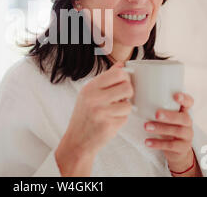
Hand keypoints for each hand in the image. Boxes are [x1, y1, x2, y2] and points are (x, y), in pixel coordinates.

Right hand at [55, 61, 133, 175]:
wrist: (77, 140)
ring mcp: (102, 112)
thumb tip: (122, 65)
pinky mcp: (109, 125)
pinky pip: (125, 117)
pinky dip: (121, 119)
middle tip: (121, 98)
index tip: (122, 83)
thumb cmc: (84, 116)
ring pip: (128, 104)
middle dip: (128, 93)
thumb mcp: (89, 94)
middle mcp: (94, 98)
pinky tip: (110, 120)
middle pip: (127, 87)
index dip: (125, 77)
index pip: (118, 73)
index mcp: (90, 87)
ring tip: (114, 111)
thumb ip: (106, 79)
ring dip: (124, 108)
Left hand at [143, 92, 200, 175]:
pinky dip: (158, 143)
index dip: (184, 99)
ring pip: (177, 131)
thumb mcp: (164, 116)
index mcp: (184, 111)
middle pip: (184, 118)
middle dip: (170, 116)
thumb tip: (133, 98)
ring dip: (160, 128)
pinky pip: (171, 146)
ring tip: (146, 126)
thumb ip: (155, 107)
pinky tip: (147, 141)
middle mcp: (188, 123)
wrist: (176, 149)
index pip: (189, 102)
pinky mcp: (183, 148)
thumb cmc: (166, 126)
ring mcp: (187, 136)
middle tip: (156, 114)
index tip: (176, 96)